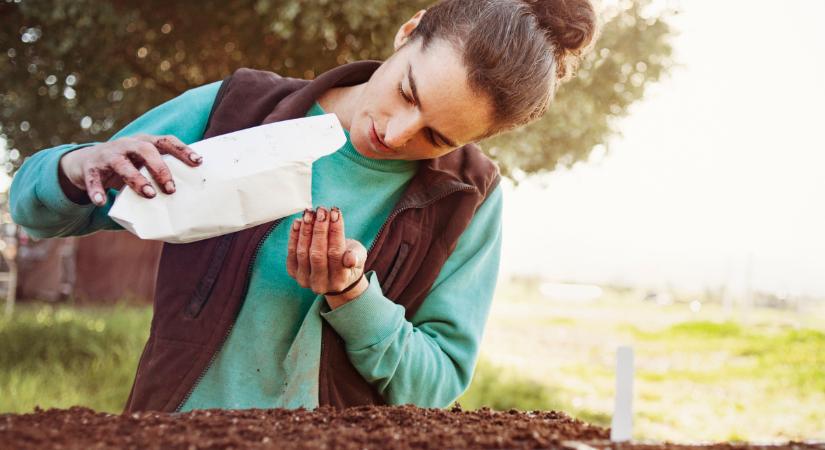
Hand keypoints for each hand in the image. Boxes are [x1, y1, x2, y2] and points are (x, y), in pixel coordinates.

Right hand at [58, 134, 202, 205]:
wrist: (85, 162)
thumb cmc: (126, 166)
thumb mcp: (142, 165)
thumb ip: (158, 175)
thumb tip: (186, 200)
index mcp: (144, 142)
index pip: (166, 141)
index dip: (182, 149)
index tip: (198, 161)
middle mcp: (126, 144)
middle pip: (145, 149)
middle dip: (160, 168)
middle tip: (171, 189)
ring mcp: (107, 155)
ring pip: (121, 164)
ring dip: (136, 179)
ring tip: (149, 194)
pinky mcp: (90, 168)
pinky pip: (93, 179)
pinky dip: (97, 190)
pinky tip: (101, 202)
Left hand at [286, 207, 368, 307]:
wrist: (335, 274)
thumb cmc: (349, 260)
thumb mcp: (359, 257)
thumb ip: (356, 257)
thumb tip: (350, 259)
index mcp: (339, 280)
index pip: (336, 253)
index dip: (335, 231)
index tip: (335, 212)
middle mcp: (320, 284)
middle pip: (317, 254)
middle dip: (319, 229)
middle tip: (322, 210)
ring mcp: (304, 280)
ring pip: (302, 252)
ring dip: (306, 230)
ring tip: (310, 213)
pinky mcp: (293, 272)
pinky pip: (291, 252)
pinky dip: (294, 236)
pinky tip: (299, 222)